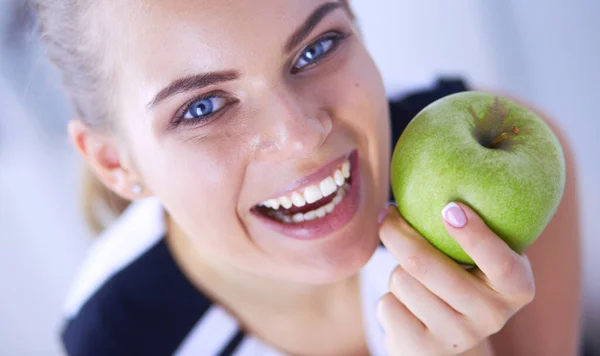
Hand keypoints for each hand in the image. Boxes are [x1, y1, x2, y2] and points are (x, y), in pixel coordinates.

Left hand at [377, 202, 535, 355]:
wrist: (450, 342)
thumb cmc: (464, 279)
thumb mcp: (481, 258)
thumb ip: (469, 228)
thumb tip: (420, 178)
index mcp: (516, 287)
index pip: (500, 262)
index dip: (475, 235)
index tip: (450, 207)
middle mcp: (493, 316)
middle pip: (426, 265)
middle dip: (397, 232)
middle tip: (388, 215)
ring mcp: (457, 336)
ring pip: (402, 281)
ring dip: (397, 271)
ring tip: (415, 278)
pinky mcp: (422, 350)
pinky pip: (388, 305)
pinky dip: (389, 298)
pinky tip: (407, 305)